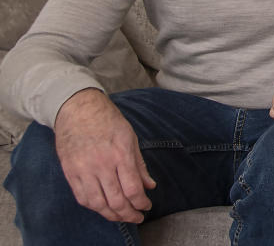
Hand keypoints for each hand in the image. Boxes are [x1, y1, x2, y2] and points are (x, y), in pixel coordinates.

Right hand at [54, 88, 155, 223]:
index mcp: (120, 154)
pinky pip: (82, 198)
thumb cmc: (108, 121)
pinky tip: (104, 208)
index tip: (147, 206)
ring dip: (112, 215)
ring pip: (98, 204)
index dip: (141, 202)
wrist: (78, 110)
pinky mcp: (70, 173)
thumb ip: (139, 165)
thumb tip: (150, 185)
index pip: (132, 189)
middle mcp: (101, 164)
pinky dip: (95, 207)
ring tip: (122, 216)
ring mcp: (83, 170)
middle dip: (129, 214)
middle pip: (116, 200)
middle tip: (137, 216)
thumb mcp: (130, 138)